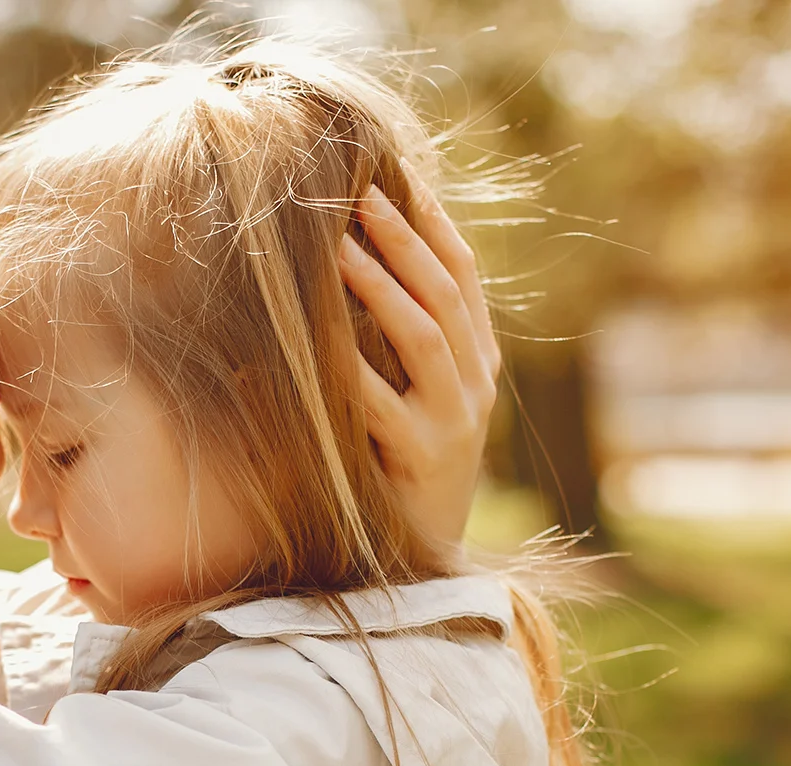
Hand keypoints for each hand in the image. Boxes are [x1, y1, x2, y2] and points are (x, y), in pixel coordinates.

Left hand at [338, 177, 500, 566]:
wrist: (422, 561)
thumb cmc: (402, 472)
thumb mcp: (413, 402)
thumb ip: (397, 347)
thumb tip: (348, 272)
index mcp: (477, 362)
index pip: (464, 276)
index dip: (434, 225)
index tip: (400, 178)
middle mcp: (474, 385)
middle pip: (444, 294)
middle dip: (404, 239)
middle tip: (361, 193)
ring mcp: (453, 422)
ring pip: (423, 335)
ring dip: (379, 284)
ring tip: (337, 245)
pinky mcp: (420, 458)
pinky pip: (381, 402)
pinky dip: (347, 366)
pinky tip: (313, 336)